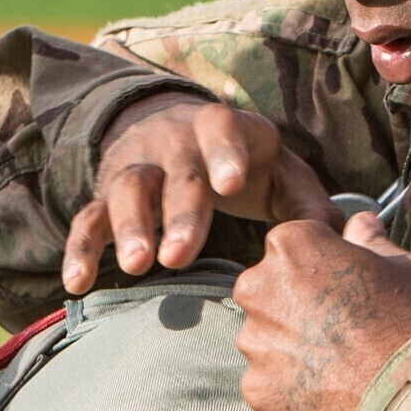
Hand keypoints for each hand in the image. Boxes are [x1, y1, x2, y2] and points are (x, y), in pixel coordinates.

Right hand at [61, 97, 333, 293]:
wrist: (173, 129)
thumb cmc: (243, 162)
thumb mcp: (279, 169)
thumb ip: (305, 200)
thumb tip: (332, 235)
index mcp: (222, 128)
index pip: (222, 129)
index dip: (225, 154)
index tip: (231, 184)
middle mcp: (174, 142)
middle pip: (174, 171)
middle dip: (178, 213)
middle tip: (179, 255)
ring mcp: (137, 167)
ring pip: (127, 189)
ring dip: (130, 227)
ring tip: (138, 266)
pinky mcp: (106, 195)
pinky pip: (88, 218)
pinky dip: (80, 249)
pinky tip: (78, 282)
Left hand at [233, 215, 410, 410]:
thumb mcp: (402, 266)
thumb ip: (369, 240)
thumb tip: (361, 223)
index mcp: (291, 247)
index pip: (292, 246)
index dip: (321, 266)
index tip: (343, 285)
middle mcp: (260, 289)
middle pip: (270, 292)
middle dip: (296, 306)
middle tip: (341, 328)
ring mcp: (255, 342)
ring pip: (267, 340)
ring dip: (292, 348)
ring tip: (338, 365)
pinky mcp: (257, 388)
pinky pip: (269, 383)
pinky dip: (292, 389)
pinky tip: (329, 392)